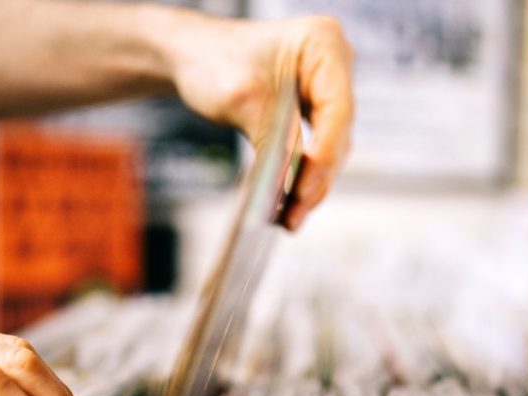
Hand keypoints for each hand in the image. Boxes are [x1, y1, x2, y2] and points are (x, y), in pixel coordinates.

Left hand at [165, 13, 354, 230]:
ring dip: (311, 185)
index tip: (304, 190)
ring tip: (288, 220)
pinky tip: (287, 205)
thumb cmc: (212, 60)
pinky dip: (301, 176)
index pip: (337, 110)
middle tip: (293, 216)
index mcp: (323, 44)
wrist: (191, 55)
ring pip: (329, 148)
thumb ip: (274, 141)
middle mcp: (333, 65)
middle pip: (337, 133)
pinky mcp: (313, 111)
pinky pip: (315, 149)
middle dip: (316, 178)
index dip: (324, 155)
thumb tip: (291, 189)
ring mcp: (326, 88)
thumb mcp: (241, 100)